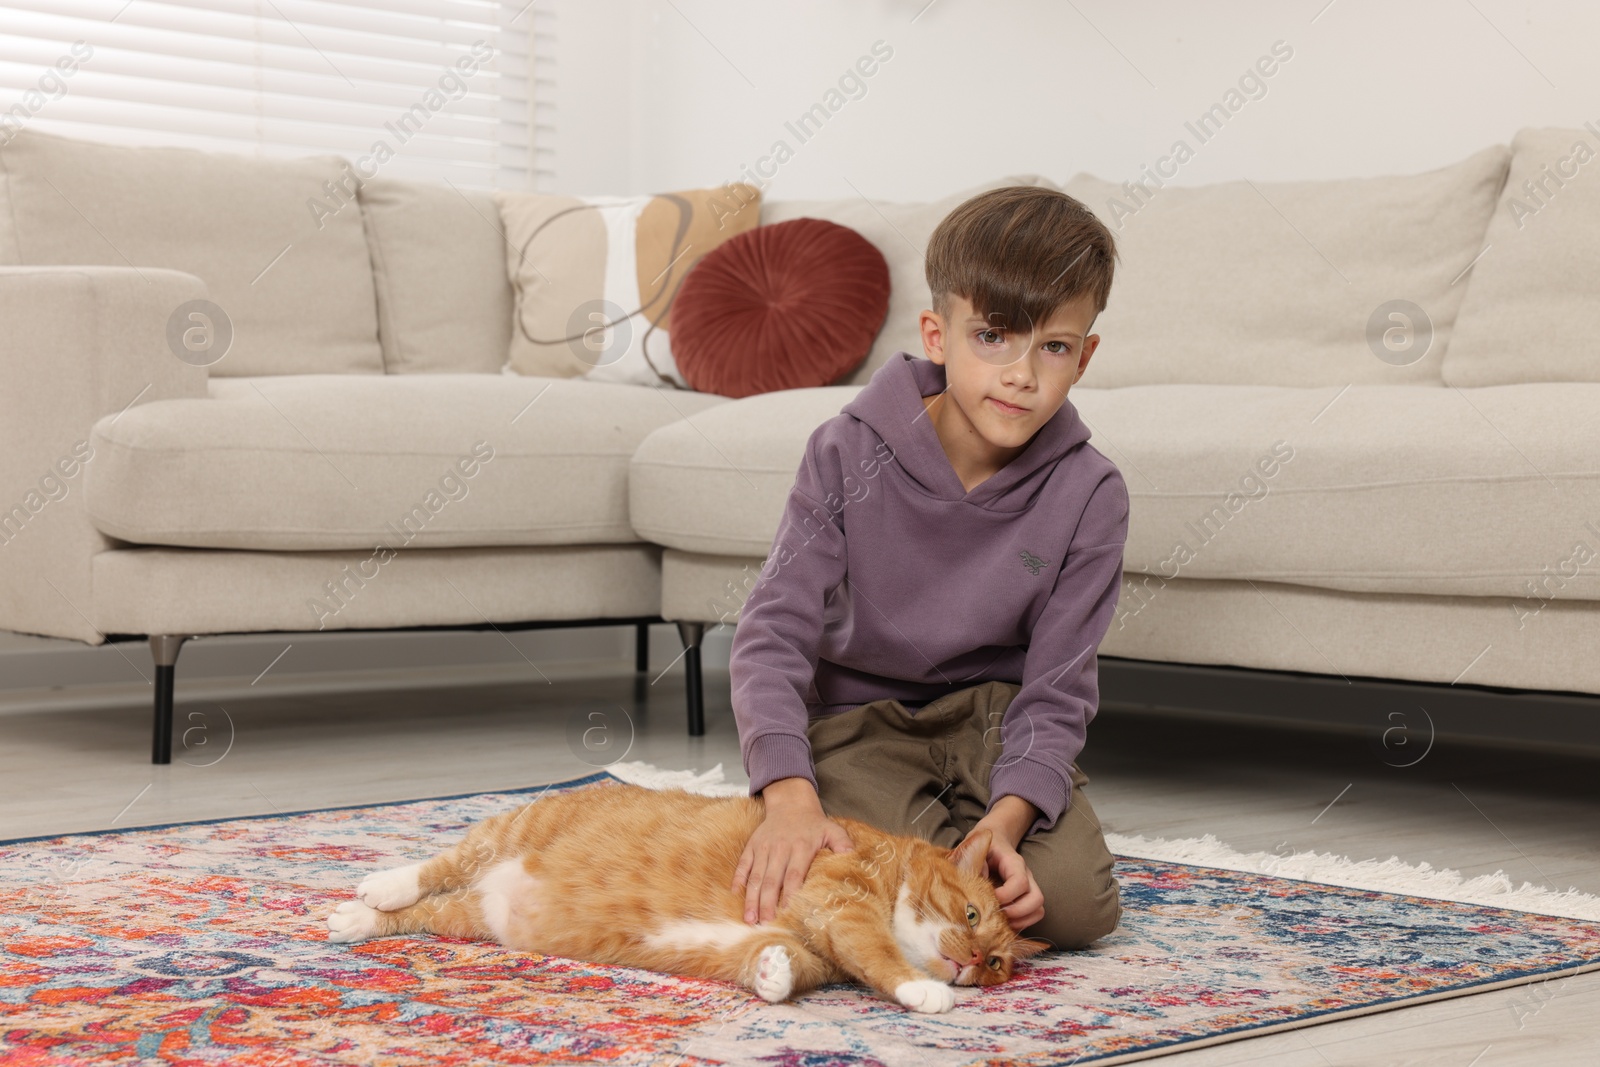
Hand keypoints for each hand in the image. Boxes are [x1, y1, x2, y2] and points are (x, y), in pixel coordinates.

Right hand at [733, 779, 854, 923]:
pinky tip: (735, 894)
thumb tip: (851, 856)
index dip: (790, 894)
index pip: (794, 875)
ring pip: (755, 876)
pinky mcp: (752, 845)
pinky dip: (738, 878)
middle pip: (771, 879)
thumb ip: (842, 843)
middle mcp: (779, 848)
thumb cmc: (814, 823)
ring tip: (749, 918)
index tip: (786, 912)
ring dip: (751, 898)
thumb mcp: (832, 829)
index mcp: (800, 847)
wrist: (791, 803)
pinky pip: (743, 863)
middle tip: (764, 924)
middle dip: (767, 903)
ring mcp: (763, 847)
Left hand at [965, 829, 1043, 932]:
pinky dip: (1021, 923)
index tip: (989, 899)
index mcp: (1014, 863)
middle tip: (997, 915)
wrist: (996, 843)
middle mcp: (1027, 876)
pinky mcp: (1027, 898)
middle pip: (1036, 899)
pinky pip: (1033, 915)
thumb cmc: (985, 847)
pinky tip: (1004, 923)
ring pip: (1038, 909)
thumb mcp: (977, 849)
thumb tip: (977, 885)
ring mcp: (1029, 888)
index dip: (1005, 896)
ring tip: (1001, 922)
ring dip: (1021, 921)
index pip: (1020, 882)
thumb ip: (976, 864)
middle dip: (1017, 912)